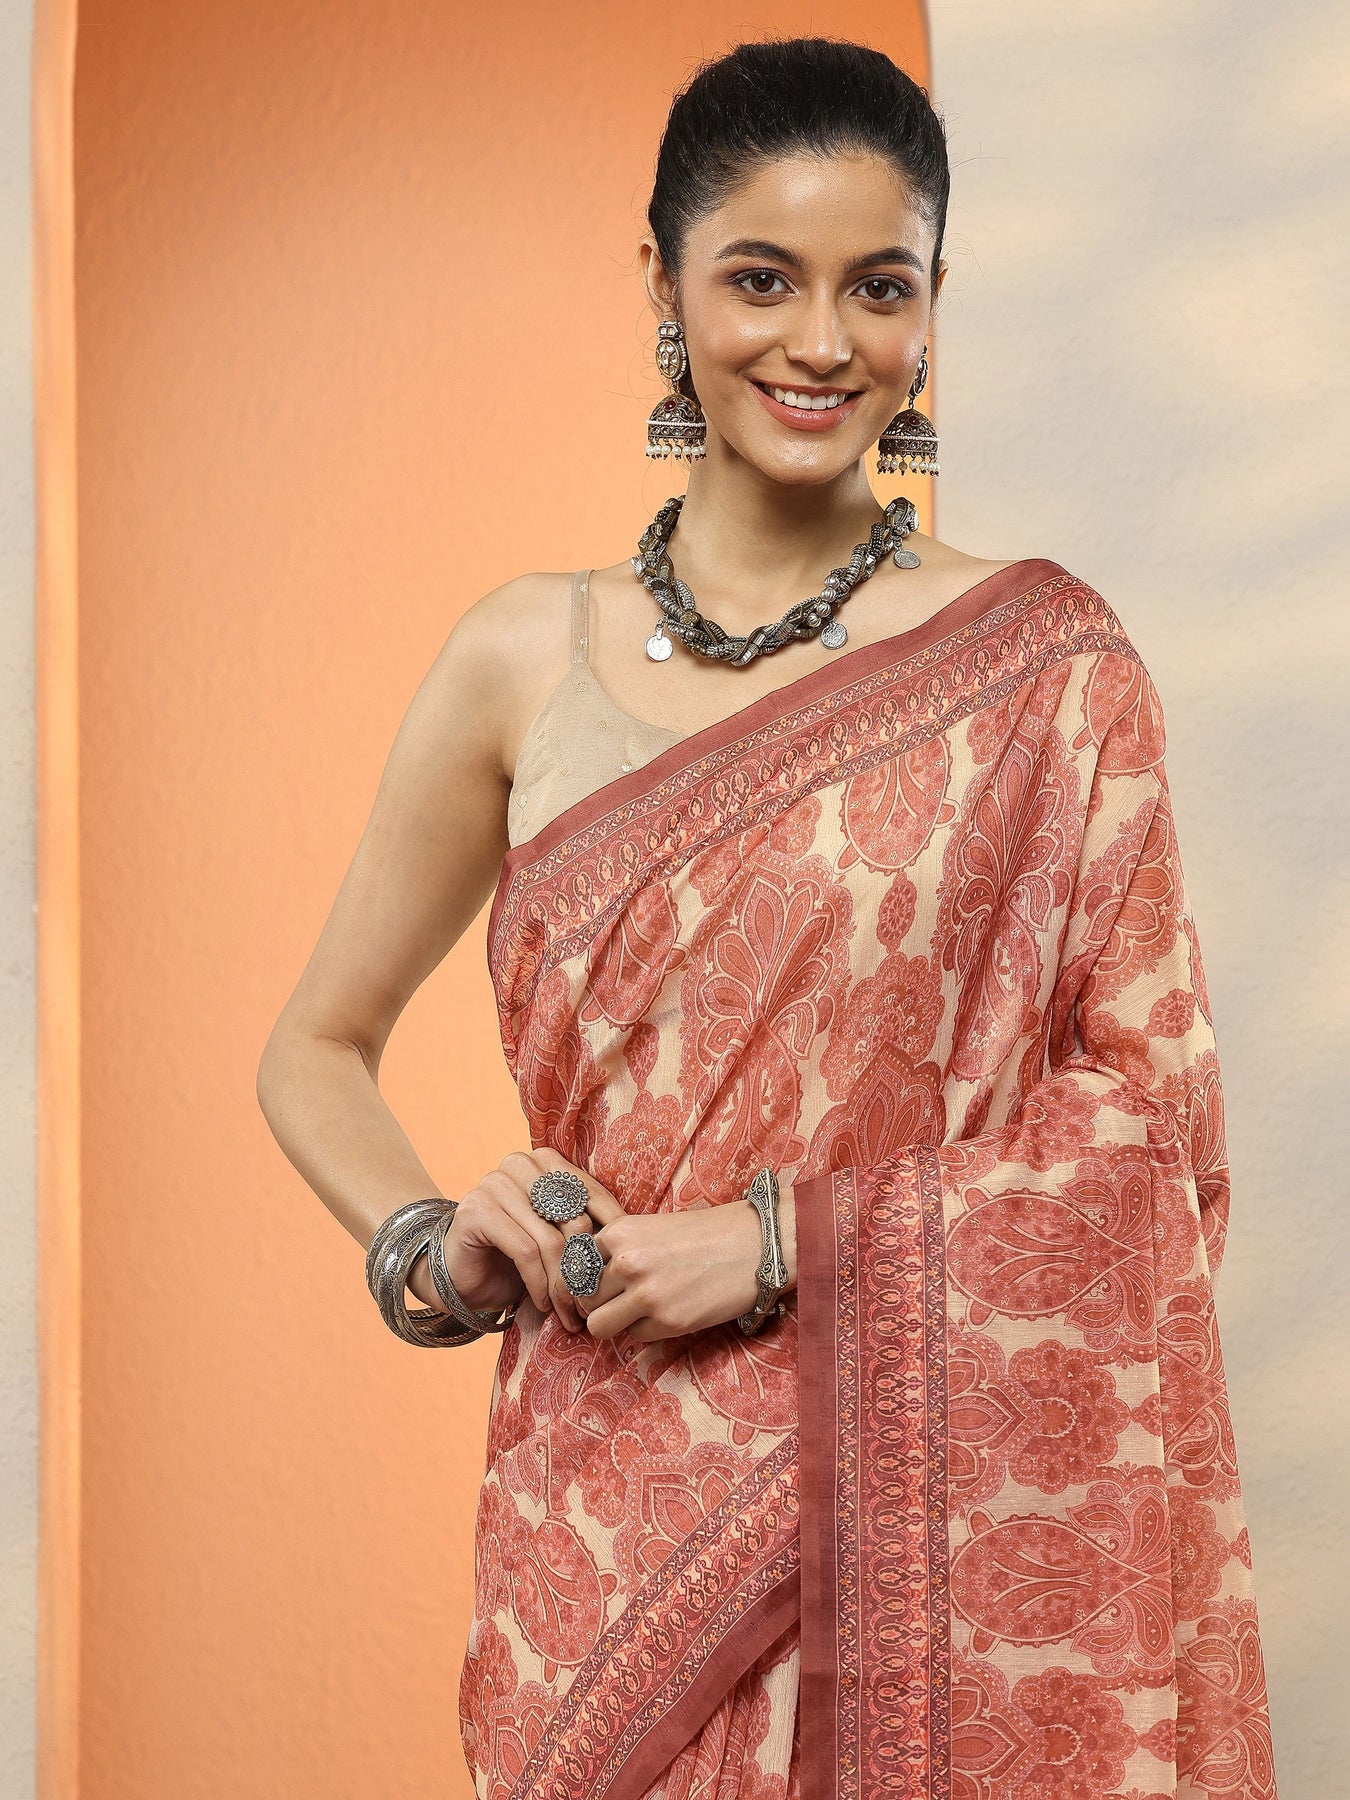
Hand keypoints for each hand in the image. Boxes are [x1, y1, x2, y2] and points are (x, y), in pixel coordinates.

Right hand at [429, 1148, 614, 1333]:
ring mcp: (494, 1183)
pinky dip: (538, 1283)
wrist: (462, 1274)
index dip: (610, 1232)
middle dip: (585, 1265)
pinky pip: (524, 1251)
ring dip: (562, 1283)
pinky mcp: (476, 1210)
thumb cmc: (516, 1255)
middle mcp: (520, 1163)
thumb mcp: (557, 1236)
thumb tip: (632, 1238)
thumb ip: (586, 1226)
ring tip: (570, 1311)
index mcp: (545, 1160)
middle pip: (573, 1217)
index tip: (623, 1266)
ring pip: (549, 1239)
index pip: (590, 1193)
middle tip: (591, 1300)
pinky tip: (543, 1303)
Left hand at [575, 1184, 796, 1343]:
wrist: (757, 1244)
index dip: (591, 1277)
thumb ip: (620, 1250)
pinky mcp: (668, 1322)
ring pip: (599, 1326)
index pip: (578, 1266)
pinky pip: (636, 1336)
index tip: (606, 1281)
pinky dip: (649, 1329)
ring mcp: (646, 1295)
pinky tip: (671, 1311)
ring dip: (616, 1322)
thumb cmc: (708, 1233)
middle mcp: (626, 1263)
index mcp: (620, 1232)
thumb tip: (590, 1281)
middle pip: (585, 1299)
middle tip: (624, 1299)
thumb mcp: (653, 1228)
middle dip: (601, 1302)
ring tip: (639, 1311)